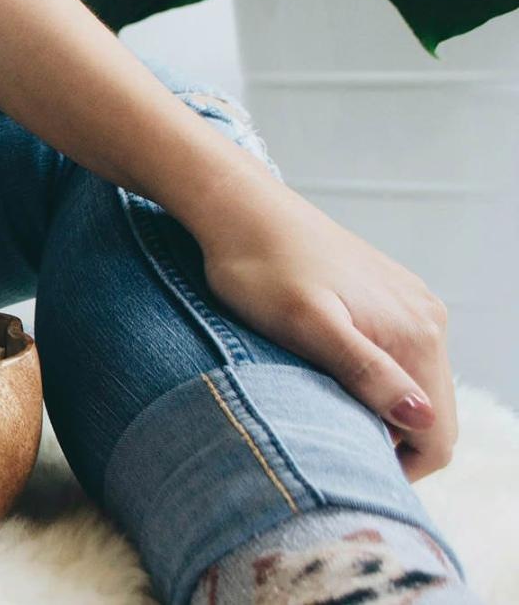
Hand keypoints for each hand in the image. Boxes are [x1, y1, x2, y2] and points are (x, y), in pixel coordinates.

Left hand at [196, 182, 456, 480]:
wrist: (240, 209)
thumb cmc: (260, 269)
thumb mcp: (306, 326)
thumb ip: (365, 371)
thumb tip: (422, 418)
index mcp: (416, 334)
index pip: (438, 435)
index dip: (397, 467)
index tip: (342, 467)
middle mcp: (427, 319)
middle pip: (431, 415)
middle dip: (386, 440)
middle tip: (324, 441)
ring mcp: (411, 305)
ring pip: (413, 387)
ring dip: (375, 410)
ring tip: (319, 407)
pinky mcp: (388, 296)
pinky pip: (397, 356)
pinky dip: (370, 380)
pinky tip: (323, 375)